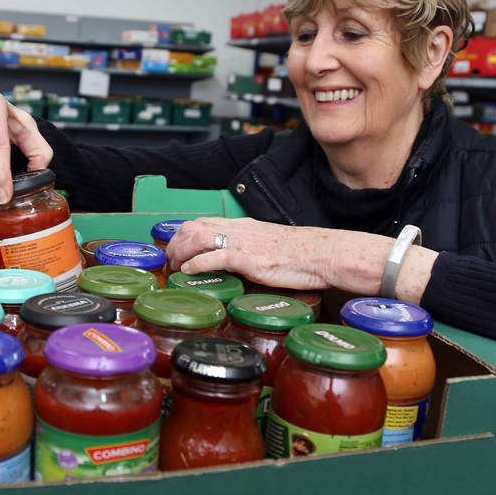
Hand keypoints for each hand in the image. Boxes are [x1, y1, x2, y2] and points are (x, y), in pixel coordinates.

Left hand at [166, 217, 435, 302]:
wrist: (325, 254)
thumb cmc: (302, 254)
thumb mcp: (270, 246)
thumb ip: (251, 249)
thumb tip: (236, 263)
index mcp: (243, 225)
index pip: (202, 222)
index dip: (182, 235)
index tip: (175, 250)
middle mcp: (239, 229)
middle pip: (193, 227)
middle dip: (175, 244)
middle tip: (170, 262)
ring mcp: (243, 242)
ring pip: (197, 238)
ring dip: (181, 254)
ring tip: (176, 269)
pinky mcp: (249, 258)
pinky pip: (214, 257)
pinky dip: (196, 264)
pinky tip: (189, 272)